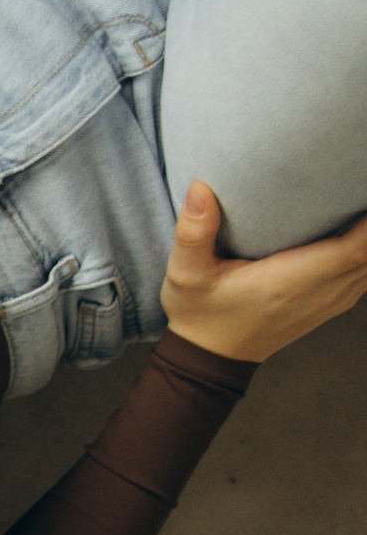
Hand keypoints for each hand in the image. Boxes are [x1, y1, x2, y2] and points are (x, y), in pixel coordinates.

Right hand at [162, 182, 366, 364]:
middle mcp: (323, 292)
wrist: (210, 355)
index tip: (362, 182)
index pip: (358, 247)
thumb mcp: (185, 275)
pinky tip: (359, 225)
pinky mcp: (336, 299)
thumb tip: (201, 188)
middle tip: (358, 178)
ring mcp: (335, 298)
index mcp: (291, 281)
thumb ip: (193, 233)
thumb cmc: (200, 312)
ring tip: (357, 200)